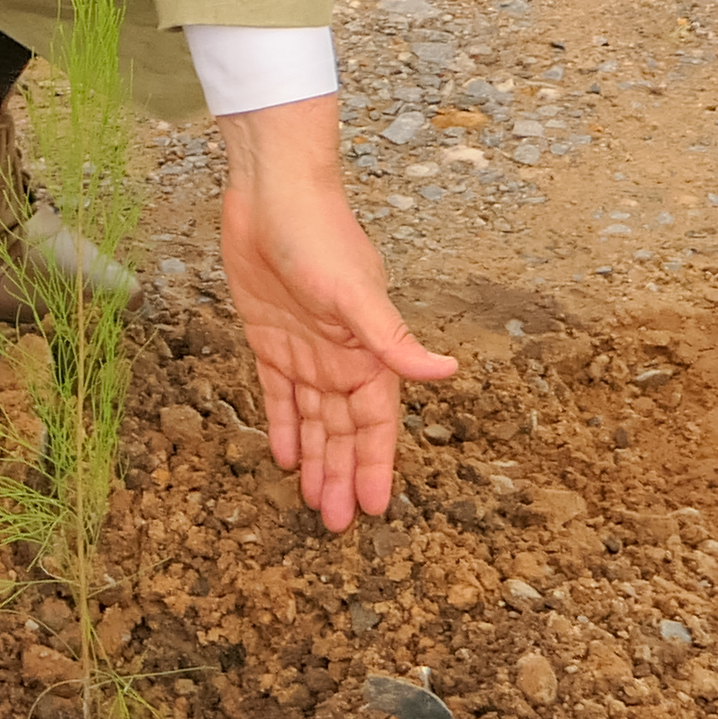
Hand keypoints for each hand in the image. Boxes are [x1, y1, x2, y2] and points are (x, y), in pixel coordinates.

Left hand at [213, 102, 459, 530]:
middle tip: (334, 525)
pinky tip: (282, 456)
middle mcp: (340, 358)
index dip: (374, 465)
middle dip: (341, 475)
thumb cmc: (319, 236)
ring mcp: (306, 350)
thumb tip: (447, 374)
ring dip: (314, 459)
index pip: (374, 423)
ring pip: (312, 420)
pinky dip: (281, 425)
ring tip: (312, 503)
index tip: (372, 509)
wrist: (271, 193)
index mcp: (367, 352)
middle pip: (343, 430)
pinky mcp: (270, 338)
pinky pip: (277, 394)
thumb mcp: (356, 294)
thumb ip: (393, 341)